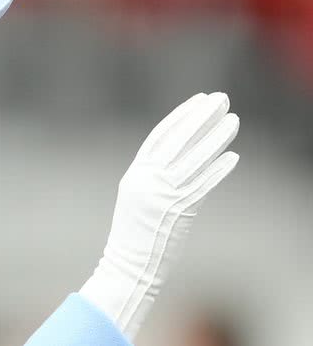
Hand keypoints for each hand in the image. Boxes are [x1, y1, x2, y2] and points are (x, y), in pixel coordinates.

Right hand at [79, 93, 239, 340]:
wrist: (129, 264)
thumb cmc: (136, 234)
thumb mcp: (138, 196)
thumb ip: (155, 175)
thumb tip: (184, 154)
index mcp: (135, 173)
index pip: (160, 136)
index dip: (181, 116)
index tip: (199, 101)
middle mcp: (147, 179)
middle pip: (178, 140)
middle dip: (201, 117)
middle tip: (221, 99)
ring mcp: (162, 194)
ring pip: (194, 159)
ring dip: (216, 138)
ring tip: (233, 120)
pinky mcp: (178, 211)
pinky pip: (202, 185)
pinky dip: (218, 170)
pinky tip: (233, 156)